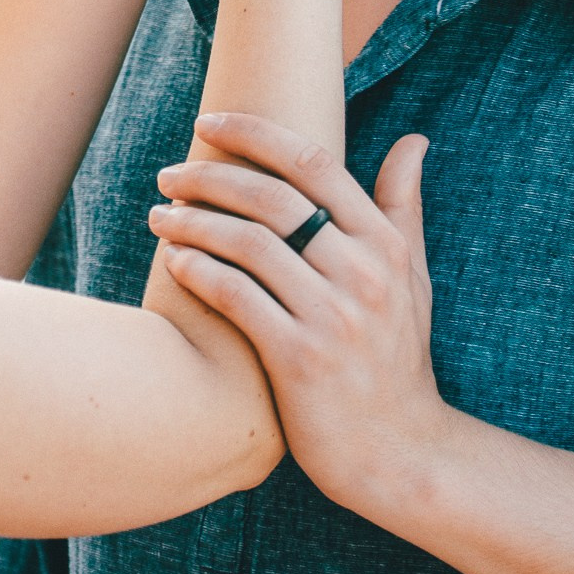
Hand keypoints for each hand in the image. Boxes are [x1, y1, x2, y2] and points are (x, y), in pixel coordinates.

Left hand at [147, 111, 457, 517]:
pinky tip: (173, 262)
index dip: (255, 133)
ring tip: (159, 217)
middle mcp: (362, 273)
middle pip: (272, 198)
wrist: (400, 451)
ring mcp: (331, 317)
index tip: (208, 122)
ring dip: (192, 222)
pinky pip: (236, 297)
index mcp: (385, 244)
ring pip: (246, 244)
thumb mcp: (412, 279)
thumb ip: (402, 207)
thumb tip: (414, 142)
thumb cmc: (398, 358)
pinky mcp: (299, 359)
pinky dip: (198, 272)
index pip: (314, 163)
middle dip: (210, 176)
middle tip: (169, 174)